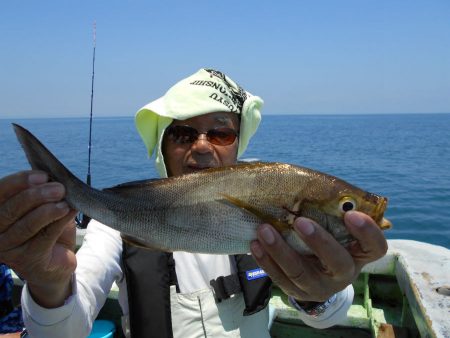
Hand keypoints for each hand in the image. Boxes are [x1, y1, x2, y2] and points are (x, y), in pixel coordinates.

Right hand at [0, 171, 77, 306]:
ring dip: (48, 210)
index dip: (20, 182)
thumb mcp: (42, 207)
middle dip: (36, 195)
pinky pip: (45, 237)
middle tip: (59, 188)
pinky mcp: (28, 259)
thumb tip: (53, 179)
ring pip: (27, 225)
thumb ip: (43, 194)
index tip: (42, 175)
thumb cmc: (47, 229)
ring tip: (65, 202)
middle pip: (10, 210)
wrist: (56, 262)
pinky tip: (70, 212)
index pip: (0, 193)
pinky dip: (59, 221)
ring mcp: (9, 248)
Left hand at [250, 211, 387, 301]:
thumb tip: (305, 179)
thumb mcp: (335, 229)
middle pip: (337, 262)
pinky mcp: (297, 292)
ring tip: (264, 229)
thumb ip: (329, 212)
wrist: (318, 276)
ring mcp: (320, 286)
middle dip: (319, 241)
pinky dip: (266, 260)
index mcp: (359, 254)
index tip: (351, 213)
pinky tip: (255, 245)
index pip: (375, 247)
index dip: (367, 232)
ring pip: (300, 272)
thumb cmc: (328, 239)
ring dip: (280, 249)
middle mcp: (344, 273)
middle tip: (300, 221)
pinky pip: (280, 278)